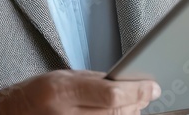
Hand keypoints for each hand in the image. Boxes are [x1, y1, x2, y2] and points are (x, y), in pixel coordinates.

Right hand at [0, 69, 160, 114]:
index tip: (152, 87)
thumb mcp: (63, 77)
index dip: (137, 91)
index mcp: (62, 91)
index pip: (111, 94)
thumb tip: (128, 85)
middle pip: (116, 113)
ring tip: (135, 105)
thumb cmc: (35, 94)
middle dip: (137, 103)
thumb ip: (94, 82)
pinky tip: (121, 114)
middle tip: (148, 93)